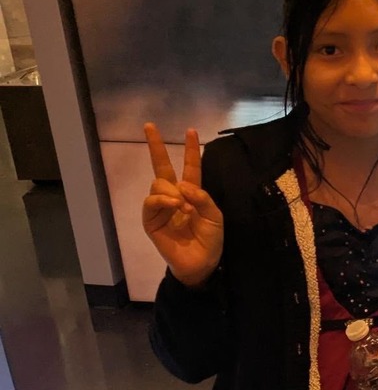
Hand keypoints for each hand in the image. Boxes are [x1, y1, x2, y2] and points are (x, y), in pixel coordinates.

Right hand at [141, 123, 223, 286]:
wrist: (202, 263)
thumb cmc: (211, 239)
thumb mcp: (215, 215)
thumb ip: (202, 197)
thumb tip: (181, 185)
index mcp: (192, 192)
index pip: (190, 166)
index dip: (191, 149)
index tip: (191, 131)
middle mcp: (174, 195)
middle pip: (162, 166)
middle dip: (155, 146)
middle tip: (149, 126)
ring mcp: (161, 207)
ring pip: (158, 183)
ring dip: (172, 191)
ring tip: (184, 207)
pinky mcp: (151, 221)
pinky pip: (151, 202)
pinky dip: (163, 200)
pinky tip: (174, 206)